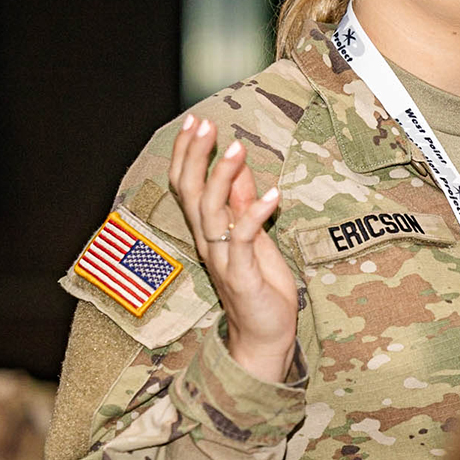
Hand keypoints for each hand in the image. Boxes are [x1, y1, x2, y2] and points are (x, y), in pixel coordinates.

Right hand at [168, 116, 297, 382]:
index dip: (188, 154)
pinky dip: (256, 215)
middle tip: (205, 125)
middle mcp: (208, 241)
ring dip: (224, 177)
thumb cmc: (259, 286)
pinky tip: (273, 196)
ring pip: (211, 211)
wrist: (264, 337)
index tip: (195, 122)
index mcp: (208, 230)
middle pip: (190, 192)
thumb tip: (238, 166)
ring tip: (238, 148)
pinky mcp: (241, 276)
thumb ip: (242, 203)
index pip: (186, 186)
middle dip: (195, 156)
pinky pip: (243, 241)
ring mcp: (222, 258)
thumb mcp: (253, 236)